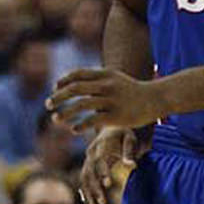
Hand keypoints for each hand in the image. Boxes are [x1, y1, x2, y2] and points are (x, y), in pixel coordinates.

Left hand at [47, 69, 163, 131]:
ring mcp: (112, 100)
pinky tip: (74, 129)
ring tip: (55, 119)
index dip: (63, 81)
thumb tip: (71, 83)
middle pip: (75, 89)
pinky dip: (80, 125)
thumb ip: (95, 80)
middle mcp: (107, 85)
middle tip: (48, 104)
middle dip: (58, 97)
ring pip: (81, 105)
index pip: (77, 75)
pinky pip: (93, 120)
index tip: (54, 88)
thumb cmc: (131, 91)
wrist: (155, 99)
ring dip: (65, 113)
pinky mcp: (116, 116)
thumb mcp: (114, 79)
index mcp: (105, 74)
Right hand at [78, 126, 151, 203]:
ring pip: (85, 179)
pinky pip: (85, 181)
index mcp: (102, 145)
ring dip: (88, 195)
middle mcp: (92, 153)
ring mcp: (88, 160)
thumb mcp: (130, 139)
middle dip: (95, 188)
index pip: (100, 160)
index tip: (108, 184)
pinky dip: (86, 193)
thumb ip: (129, 152)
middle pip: (90, 172)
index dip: (103, 172)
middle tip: (103, 203)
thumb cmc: (126, 133)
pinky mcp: (89, 166)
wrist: (114, 127)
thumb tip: (132, 166)